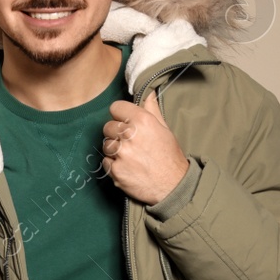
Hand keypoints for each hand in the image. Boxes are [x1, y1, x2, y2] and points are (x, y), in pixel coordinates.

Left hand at [101, 90, 187, 204]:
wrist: (173, 186)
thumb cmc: (170, 157)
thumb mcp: (164, 129)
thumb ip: (152, 110)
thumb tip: (148, 93)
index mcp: (142, 121)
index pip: (115, 108)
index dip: (120, 115)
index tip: (124, 121)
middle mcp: (129, 135)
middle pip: (108, 126)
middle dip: (116, 133)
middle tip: (129, 142)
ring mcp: (120, 154)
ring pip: (106, 144)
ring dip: (114, 149)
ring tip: (129, 156)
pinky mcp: (115, 170)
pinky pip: (106, 162)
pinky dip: (113, 165)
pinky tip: (127, 167)